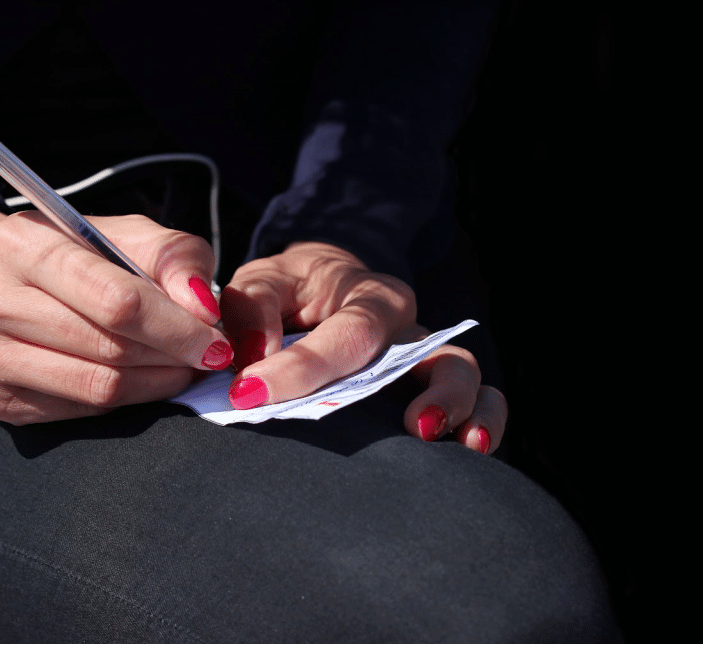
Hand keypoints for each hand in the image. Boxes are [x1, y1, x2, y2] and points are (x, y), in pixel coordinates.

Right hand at [0, 207, 231, 423]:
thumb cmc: (66, 253)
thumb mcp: (120, 232)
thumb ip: (172, 257)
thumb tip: (204, 310)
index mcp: (21, 244)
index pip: (115, 300)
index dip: (176, 327)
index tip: (217, 340)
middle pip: (108, 348)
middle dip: (173, 357)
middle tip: (209, 357)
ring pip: (96, 388)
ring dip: (155, 384)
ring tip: (182, 369)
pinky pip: (78, 411)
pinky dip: (125, 401)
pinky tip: (143, 381)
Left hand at [219, 241, 506, 453]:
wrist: (315, 289)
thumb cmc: (287, 290)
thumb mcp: (261, 283)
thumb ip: (252, 309)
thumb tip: (253, 356)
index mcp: (367, 297)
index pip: (348, 333)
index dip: (303, 367)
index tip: (251, 396)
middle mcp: (406, 328)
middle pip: (435, 355)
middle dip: (430, 392)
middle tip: (413, 427)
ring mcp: (423, 362)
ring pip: (464, 377)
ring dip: (460, 409)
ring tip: (437, 438)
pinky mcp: (431, 392)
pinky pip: (478, 403)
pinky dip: (483, 424)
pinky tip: (470, 452)